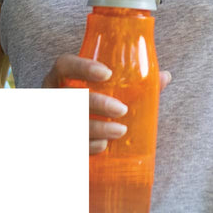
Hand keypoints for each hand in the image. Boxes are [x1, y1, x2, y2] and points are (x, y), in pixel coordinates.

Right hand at [43, 54, 169, 154]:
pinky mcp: (53, 144)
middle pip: (67, 97)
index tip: (108, 73)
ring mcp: (48, 121)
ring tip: (120, 130)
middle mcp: (49, 98)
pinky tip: (102, 147)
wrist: (67, 138)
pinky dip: (86, 147)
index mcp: (58, 79)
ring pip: (68, 124)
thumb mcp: (102, 94)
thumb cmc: (89, 109)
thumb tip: (165, 76)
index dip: (83, 67)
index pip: (63, 65)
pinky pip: (68, 146)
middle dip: (95, 103)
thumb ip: (131, 85)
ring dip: (95, 128)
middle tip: (122, 109)